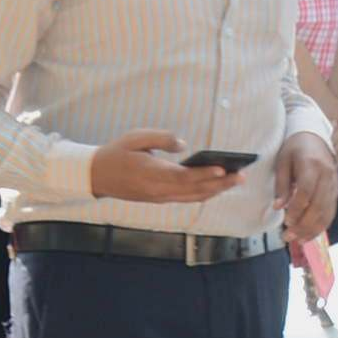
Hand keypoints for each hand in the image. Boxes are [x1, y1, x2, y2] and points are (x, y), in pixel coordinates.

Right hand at [87, 129, 232, 205]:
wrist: (96, 176)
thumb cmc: (117, 153)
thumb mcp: (135, 137)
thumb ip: (161, 138)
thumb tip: (183, 145)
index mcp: (150, 173)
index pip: (183, 177)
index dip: (204, 174)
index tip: (223, 169)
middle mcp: (157, 190)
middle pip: (193, 190)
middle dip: (220, 184)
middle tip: (242, 176)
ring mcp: (158, 197)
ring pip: (192, 197)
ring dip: (216, 191)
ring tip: (236, 181)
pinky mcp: (159, 199)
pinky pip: (186, 199)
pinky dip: (204, 194)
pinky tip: (217, 186)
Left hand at [272, 134, 337, 243]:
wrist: (315, 138)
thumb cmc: (295, 148)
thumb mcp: (282, 161)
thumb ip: (281, 184)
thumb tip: (279, 206)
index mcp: (312, 165)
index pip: (307, 191)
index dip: (297, 208)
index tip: (286, 221)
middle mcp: (327, 175)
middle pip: (319, 204)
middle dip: (304, 224)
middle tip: (288, 237)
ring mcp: (333, 183)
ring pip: (327, 210)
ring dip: (313, 228)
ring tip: (298, 240)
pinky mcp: (335, 190)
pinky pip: (331, 210)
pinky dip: (322, 225)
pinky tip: (310, 234)